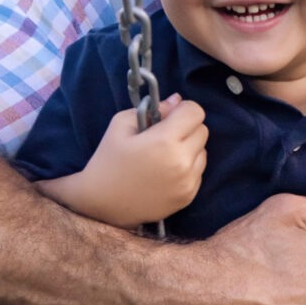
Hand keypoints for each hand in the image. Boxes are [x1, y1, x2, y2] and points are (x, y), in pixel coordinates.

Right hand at [62, 94, 207, 227]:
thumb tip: (176, 101)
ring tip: (165, 155)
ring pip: (203, 152)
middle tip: (165, 135)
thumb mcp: (121, 124)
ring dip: (189, 148)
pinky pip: (199, 172)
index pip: (195, 112)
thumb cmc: (108, 160)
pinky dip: (187, 168)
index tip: (170, 115)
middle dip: (186, 128)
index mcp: (165, 141)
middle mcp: (182, 162)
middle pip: (202, 131)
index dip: (183, 109)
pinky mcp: (188, 197)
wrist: (102, 203)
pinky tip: (166, 172)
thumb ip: (153, 109)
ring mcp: (187, 182)